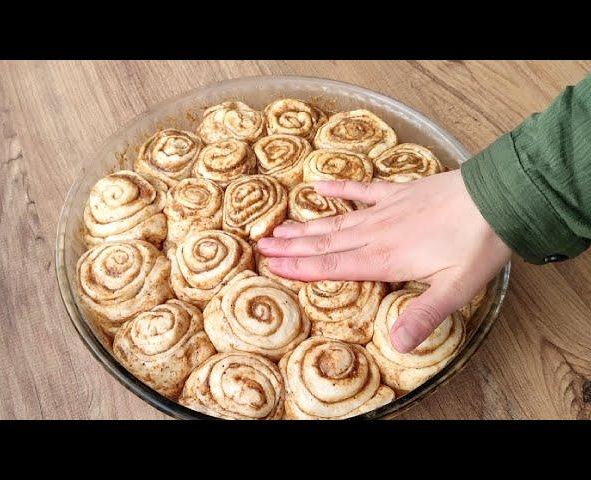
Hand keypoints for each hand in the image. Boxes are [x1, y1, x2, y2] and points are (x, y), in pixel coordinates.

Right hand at [257, 170, 511, 352]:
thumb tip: (398, 345)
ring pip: (336, 220)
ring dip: (306, 226)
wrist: (498, 197)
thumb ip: (423, 315)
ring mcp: (385, 209)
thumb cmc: (477, 245)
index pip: (332, 265)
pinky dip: (340, 188)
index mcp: (384, 258)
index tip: (272, 265)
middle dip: (292, 247)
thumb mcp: (456, 289)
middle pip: (325, 242)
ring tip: (279, 228)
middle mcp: (376, 233)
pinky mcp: (398, 192)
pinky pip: (362, 190)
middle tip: (263, 246)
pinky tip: (319, 185)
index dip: (300, 267)